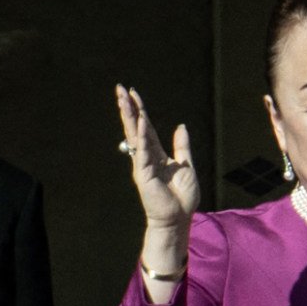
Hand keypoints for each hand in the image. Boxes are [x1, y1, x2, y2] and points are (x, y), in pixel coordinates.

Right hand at [113, 81, 196, 254]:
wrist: (178, 217)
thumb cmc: (183, 196)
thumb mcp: (186, 165)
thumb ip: (181, 146)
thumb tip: (180, 126)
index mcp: (156, 154)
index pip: (146, 127)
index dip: (140, 110)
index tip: (133, 94)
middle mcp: (146, 156)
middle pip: (136, 127)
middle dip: (128, 107)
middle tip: (120, 89)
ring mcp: (142, 164)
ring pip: (135, 135)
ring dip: (130, 115)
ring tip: (123, 98)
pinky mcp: (143, 173)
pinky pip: (142, 150)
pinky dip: (142, 135)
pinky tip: (142, 120)